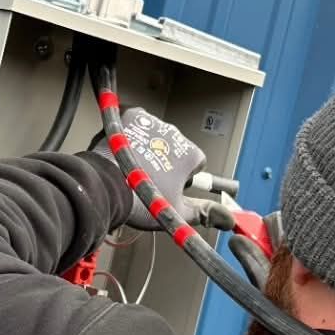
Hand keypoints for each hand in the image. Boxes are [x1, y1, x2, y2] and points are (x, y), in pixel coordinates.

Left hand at [93, 106, 205, 230]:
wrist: (107, 188)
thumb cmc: (141, 201)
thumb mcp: (176, 212)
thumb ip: (205, 212)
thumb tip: (227, 218)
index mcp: (190, 154)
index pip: (197, 162)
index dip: (184, 176)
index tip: (170, 184)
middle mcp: (175, 133)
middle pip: (176, 146)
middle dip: (166, 159)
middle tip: (149, 177)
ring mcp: (152, 122)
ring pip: (156, 133)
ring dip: (149, 145)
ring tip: (133, 166)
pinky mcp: (131, 116)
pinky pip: (136, 123)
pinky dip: (131, 134)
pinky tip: (124, 151)